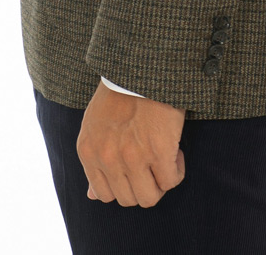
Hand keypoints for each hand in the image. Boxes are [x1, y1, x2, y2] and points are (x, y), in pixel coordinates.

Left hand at [76, 80, 185, 206]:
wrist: (141, 66)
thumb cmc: (119, 92)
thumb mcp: (95, 125)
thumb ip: (94, 160)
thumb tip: (92, 195)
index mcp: (89, 151)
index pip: (104, 194)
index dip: (123, 185)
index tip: (134, 169)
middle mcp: (108, 158)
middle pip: (128, 199)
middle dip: (143, 185)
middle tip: (151, 164)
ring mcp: (133, 157)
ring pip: (149, 197)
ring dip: (160, 182)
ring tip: (163, 158)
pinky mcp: (159, 150)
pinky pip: (171, 180)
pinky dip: (176, 170)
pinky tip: (175, 152)